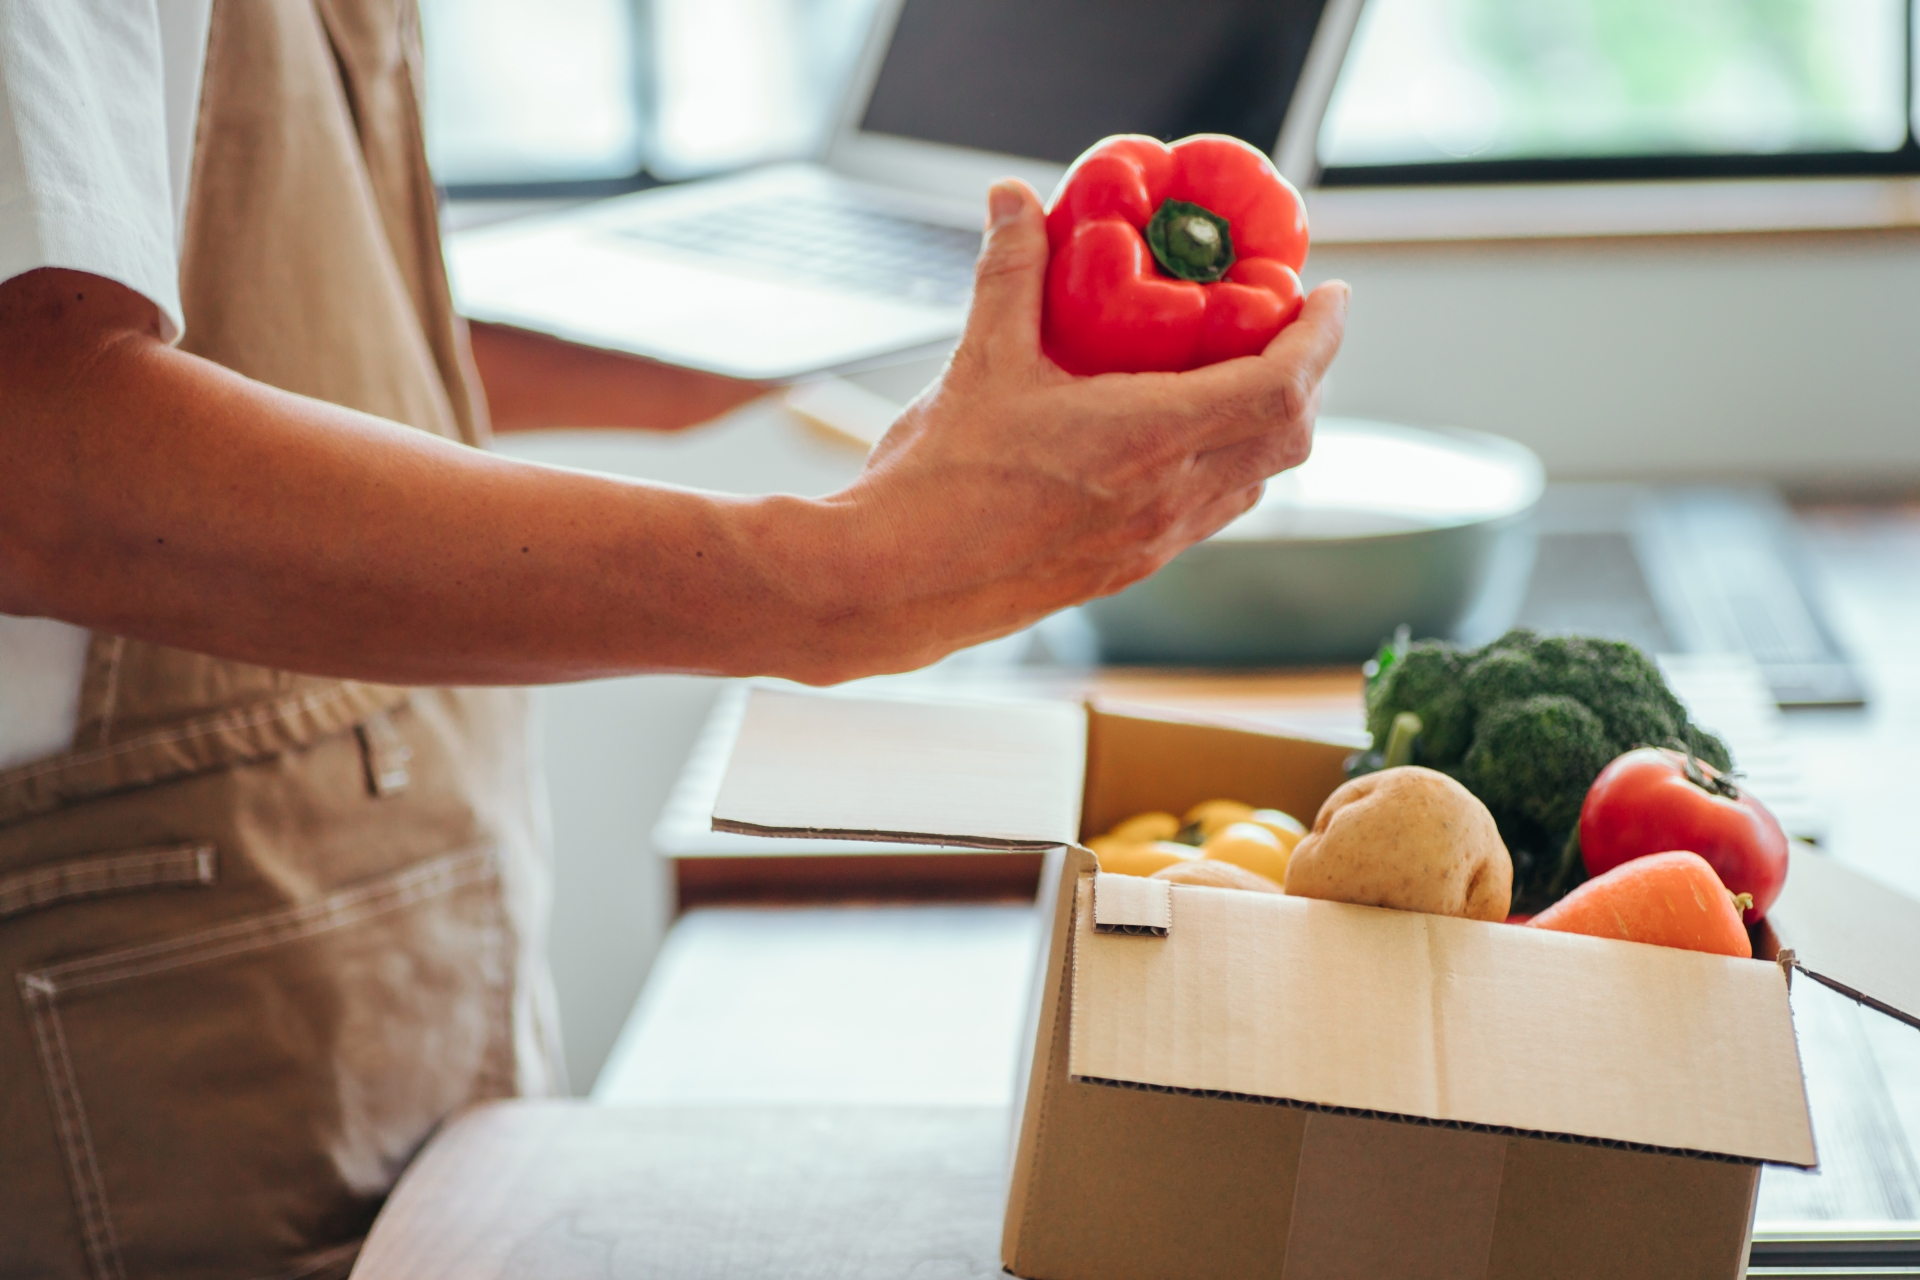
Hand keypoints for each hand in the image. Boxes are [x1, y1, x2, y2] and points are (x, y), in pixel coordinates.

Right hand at [810, 179, 1348, 675]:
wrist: (896, 585)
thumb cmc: (939, 485)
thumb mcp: (979, 362)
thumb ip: (1009, 273)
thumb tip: (1015, 202)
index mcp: (1150, 441)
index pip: (1281, 386)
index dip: (1319, 337)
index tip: (1329, 296)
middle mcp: (1169, 500)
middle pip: (1289, 438)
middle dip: (1306, 376)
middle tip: (1291, 328)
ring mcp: (1152, 543)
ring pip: (1253, 483)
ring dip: (1268, 427)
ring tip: (1243, 376)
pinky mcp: (1125, 570)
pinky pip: (1208, 514)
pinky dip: (1224, 468)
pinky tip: (1179, 439)